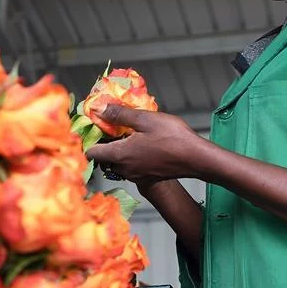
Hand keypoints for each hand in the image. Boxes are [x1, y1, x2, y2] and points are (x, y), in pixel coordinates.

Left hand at [85, 105, 202, 185]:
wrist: (196, 158)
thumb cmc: (172, 137)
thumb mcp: (144, 119)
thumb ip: (119, 115)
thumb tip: (99, 110)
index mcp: (120, 155)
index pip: (91, 153)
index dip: (89, 139)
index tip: (95, 126)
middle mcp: (124, 169)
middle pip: (104, 158)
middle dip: (105, 142)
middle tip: (112, 125)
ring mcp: (136, 175)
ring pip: (117, 163)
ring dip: (118, 149)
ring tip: (128, 132)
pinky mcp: (147, 177)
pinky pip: (130, 167)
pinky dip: (130, 156)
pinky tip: (141, 142)